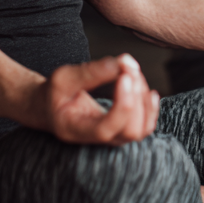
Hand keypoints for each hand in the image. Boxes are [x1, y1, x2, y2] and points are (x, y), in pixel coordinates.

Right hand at [36, 53, 159, 145]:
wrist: (52, 107)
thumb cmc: (55, 93)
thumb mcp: (63, 78)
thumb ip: (90, 72)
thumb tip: (122, 62)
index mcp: (76, 129)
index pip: (106, 129)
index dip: (122, 105)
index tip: (124, 76)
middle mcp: (97, 140)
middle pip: (129, 131)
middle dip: (135, 97)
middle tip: (128, 67)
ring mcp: (112, 137)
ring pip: (141, 128)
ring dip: (143, 98)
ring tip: (132, 72)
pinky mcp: (122, 129)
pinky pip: (145, 127)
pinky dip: (151, 109)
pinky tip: (149, 92)